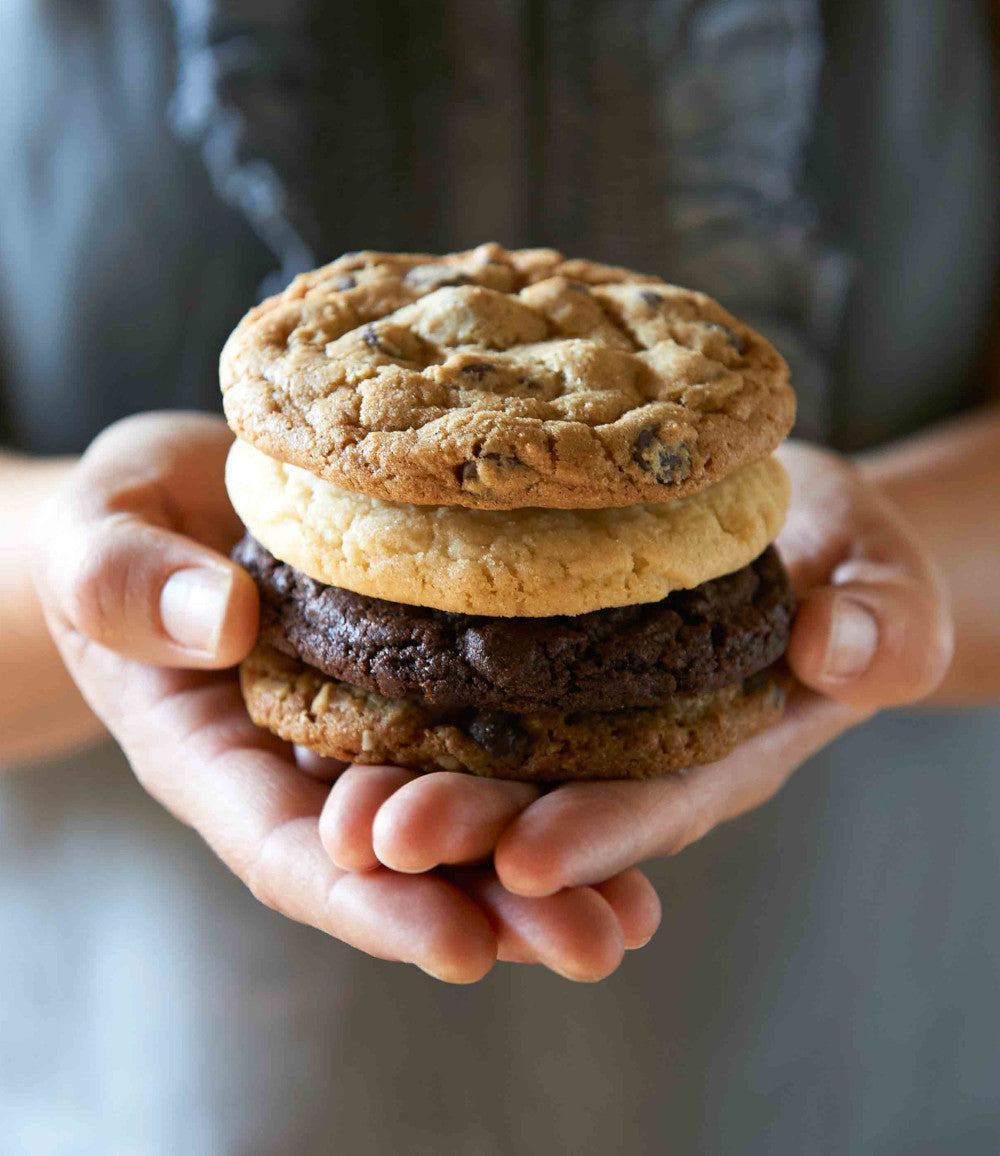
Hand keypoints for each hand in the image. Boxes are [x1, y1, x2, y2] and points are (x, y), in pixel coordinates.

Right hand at [31, 412, 659, 982]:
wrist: (182, 500)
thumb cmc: (124, 523)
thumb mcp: (99, 539)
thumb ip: (127, 585)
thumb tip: (222, 623)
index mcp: (216, 754)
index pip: (289, 849)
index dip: (371, 903)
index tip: (459, 946)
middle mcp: (307, 763)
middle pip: (399, 859)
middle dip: (493, 905)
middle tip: (593, 943)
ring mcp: (372, 726)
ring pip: (461, 812)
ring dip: (550, 868)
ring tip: (634, 915)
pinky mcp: (426, 680)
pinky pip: (493, 735)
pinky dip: (562, 777)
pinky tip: (637, 805)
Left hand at [324, 441, 953, 895]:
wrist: (787, 524)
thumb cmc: (845, 561)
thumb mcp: (888, 583)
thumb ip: (884, 626)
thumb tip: (841, 650)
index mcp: (717, 749)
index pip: (657, 802)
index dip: (598, 836)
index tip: (528, 863)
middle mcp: (628, 747)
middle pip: (543, 797)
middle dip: (464, 828)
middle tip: (374, 839)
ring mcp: (572, 707)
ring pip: (482, 754)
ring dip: (406, 780)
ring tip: (329, 805)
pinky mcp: (524, 655)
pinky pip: (456, 681)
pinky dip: (395, 698)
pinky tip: (322, 694)